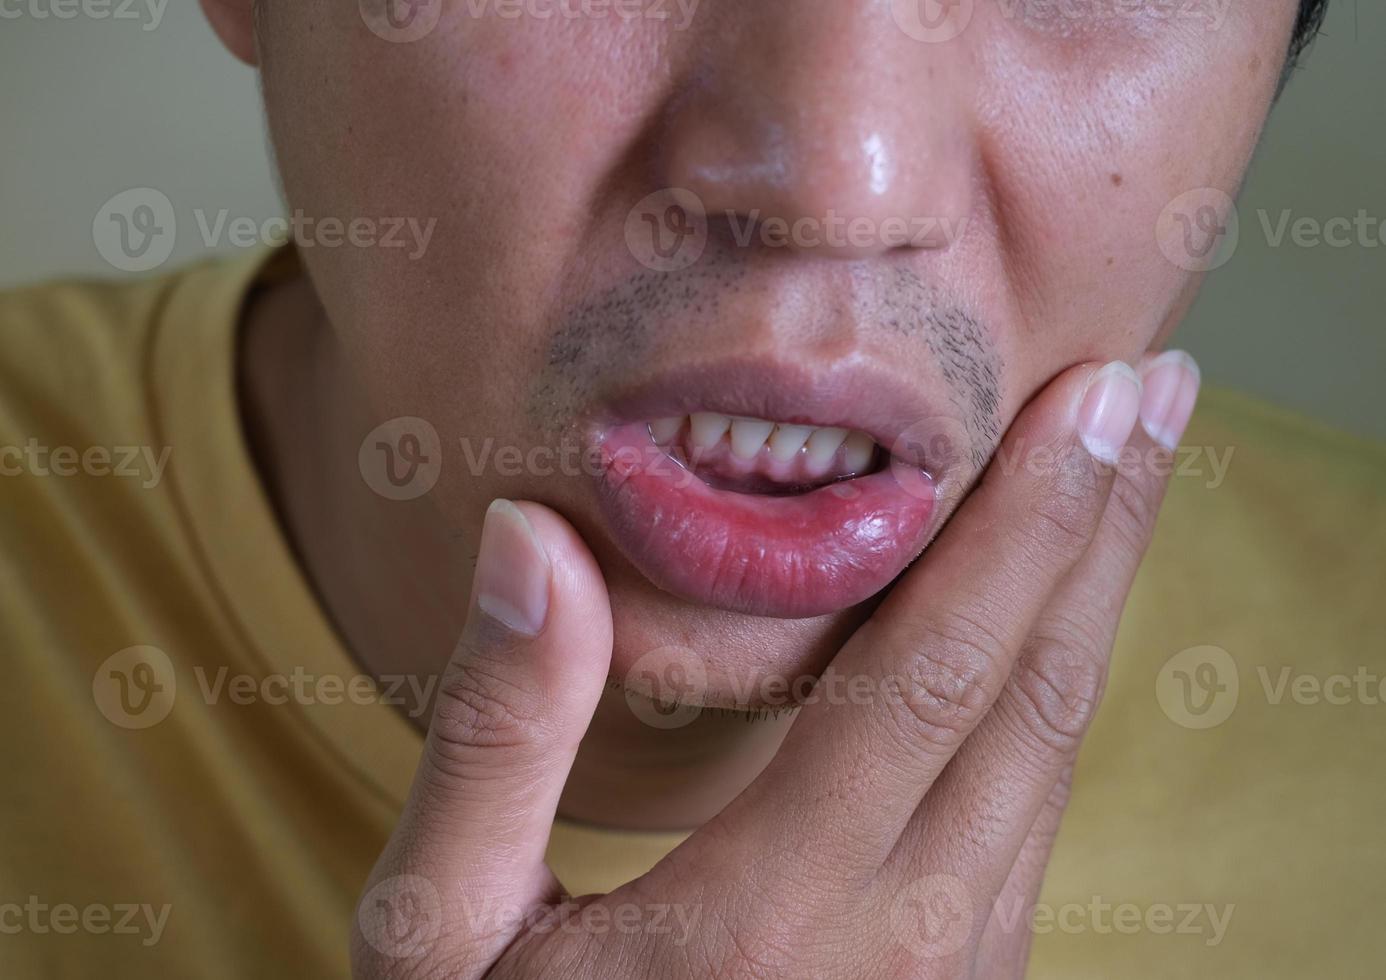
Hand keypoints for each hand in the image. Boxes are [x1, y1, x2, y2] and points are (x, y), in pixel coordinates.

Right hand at [351, 354, 1196, 978]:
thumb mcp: (443, 937)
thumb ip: (495, 741)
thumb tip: (530, 538)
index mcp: (773, 923)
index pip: (928, 680)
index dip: (1024, 526)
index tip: (1091, 400)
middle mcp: (906, 951)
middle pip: (1034, 698)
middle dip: (1104, 528)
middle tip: (1155, 389)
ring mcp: (957, 978)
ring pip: (1057, 751)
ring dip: (1102, 596)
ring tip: (1132, 470)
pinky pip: (1036, 803)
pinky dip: (1059, 680)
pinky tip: (1061, 609)